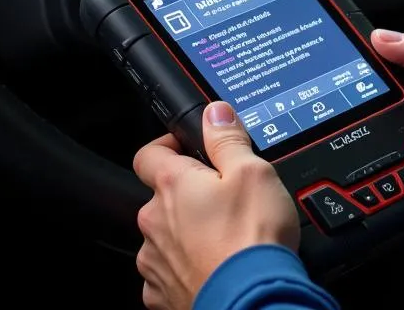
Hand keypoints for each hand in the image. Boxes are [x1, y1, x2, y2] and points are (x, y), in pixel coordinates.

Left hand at [132, 102, 299, 309]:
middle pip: (162, 196)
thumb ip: (228, 138)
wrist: (251, 302)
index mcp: (173, 185)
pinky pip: (169, 271)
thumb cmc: (251, 238)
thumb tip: (215, 112)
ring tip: (225, 234)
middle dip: (188, 193)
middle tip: (225, 195)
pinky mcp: (163, 295)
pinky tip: (215, 263)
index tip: (188, 146)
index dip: (168, 144)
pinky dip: (187, 266)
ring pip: (165, 235)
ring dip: (187, 231)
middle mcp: (154, 222)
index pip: (149, 153)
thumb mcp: (254, 170)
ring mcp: (155, 261)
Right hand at [372, 26, 403, 254]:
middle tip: (380, 129)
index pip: (392, 73)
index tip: (336, 73)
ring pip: (381, 162)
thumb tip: (387, 36)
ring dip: (381, 165)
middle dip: (369, 126)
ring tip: (399, 162)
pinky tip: (391, 194)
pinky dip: (389, 198)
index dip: (367, 73)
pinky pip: (395, 200)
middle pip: (379, 120)